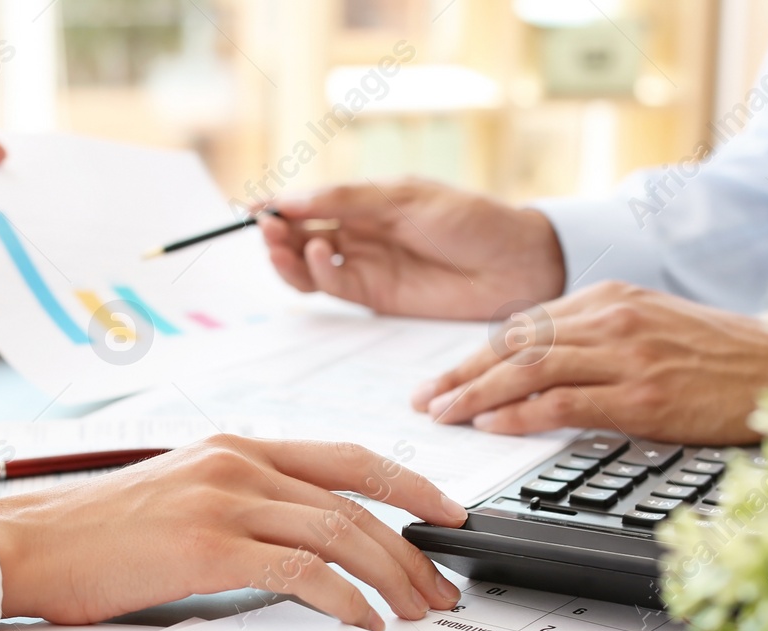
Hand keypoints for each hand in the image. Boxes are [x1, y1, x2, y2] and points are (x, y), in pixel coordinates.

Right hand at [0, 436, 467, 630]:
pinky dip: (344, 598)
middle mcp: (237, 462)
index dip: (409, 484)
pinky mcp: (207, 544)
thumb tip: (305, 552)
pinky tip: (362, 622)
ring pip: (339, 531)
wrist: (25, 545)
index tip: (448, 513)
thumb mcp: (180, 500)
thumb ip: (242, 509)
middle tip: (440, 588)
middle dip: (411, 548)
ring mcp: (223, 498)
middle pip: (356, 500)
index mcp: (235, 448)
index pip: (346, 457)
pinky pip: (302, 569)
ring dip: (391, 576)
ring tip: (415, 611)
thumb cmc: (94, 536)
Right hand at [256, 179, 564, 319]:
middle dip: (277, 231)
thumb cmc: (469, 219)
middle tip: (265, 227)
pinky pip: (333, 286)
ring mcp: (366, 266)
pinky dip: (316, 273)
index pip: (310, 203)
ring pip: (309, 266)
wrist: (514, 263)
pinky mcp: (376, 297)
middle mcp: (361, 235)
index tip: (253, 205)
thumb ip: (348, 199)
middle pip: (301, 235)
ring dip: (286, 256)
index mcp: (366, 202)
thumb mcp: (405, 197)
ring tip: (279, 243)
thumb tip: (292, 199)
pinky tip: (316, 254)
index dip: (279, 205)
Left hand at [410, 282, 767, 443]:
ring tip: (443, 414)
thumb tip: (541, 362)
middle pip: (515, 344)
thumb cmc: (723, 356)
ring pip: (529, 369)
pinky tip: (492, 425)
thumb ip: (597, 337)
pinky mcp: (642, 395)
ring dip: (477, 394)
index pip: (524, 326)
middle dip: (461, 373)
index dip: (477, 354)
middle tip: (425, 398)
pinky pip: (563, 402)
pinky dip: (521, 414)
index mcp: (611, 299)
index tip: (444, 377)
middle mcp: (612, 319)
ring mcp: (626, 356)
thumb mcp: (653, 325)